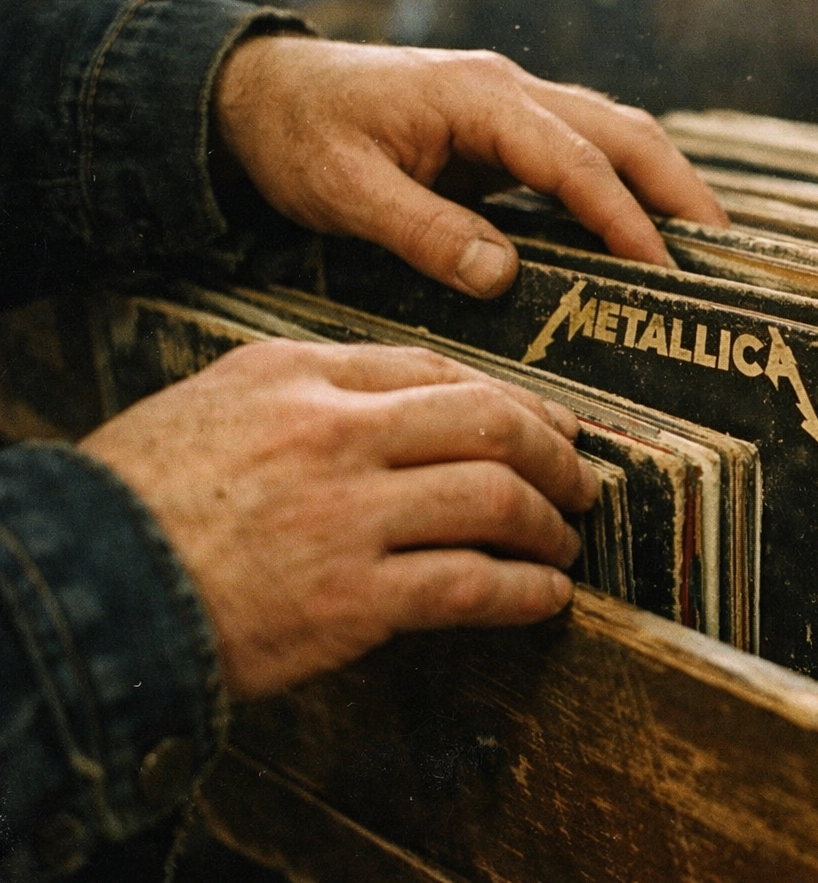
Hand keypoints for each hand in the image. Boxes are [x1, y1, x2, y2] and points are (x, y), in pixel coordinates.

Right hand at [79, 340, 597, 698]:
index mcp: (302, 376)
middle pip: (490, 422)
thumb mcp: (217, 402)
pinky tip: (545, 598)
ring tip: (563, 543)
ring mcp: (348, 516)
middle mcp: (335, 433)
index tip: (548, 425)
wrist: (85, 591)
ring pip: (496, 501)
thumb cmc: (145, 498)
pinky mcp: (352, 600)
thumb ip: (311, 389)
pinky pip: (472, 587)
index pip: (439, 370)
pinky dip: (526, 593)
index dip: (514, 399)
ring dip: (549, 525)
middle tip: (580, 480)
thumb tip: (404, 404)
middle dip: (555, 454)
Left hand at [214, 36, 727, 297]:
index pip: (573, 160)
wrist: (258, 92)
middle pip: (622, 132)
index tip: (662, 271)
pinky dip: (623, 189)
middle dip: (678, 191)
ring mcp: (510, 105)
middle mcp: (508, 91)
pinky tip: (640, 234)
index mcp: (477, 98)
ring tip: (701, 249)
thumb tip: (504, 277)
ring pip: (613, 135)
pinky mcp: (503, 129)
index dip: (623, 217)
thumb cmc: (297, 135)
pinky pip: (582, 154)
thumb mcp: (345, 191)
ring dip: (662, 187)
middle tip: (723, 256)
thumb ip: (425, 233)